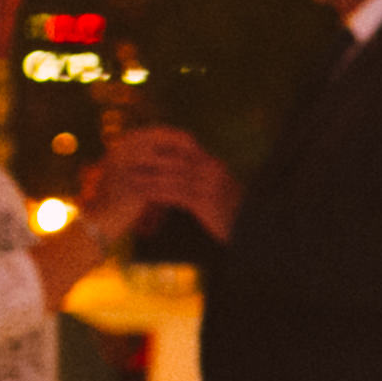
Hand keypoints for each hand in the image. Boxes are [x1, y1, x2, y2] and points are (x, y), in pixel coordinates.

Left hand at [106, 126, 238, 240]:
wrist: (253, 230)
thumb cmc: (232, 214)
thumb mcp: (218, 192)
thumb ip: (201, 181)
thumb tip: (181, 177)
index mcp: (214, 164)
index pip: (183, 150)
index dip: (160, 151)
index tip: (138, 151)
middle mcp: (212, 170)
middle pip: (175, 160)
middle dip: (150, 160)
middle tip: (127, 160)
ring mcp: (209, 185)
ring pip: (172, 176)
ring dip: (148, 177)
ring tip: (129, 178)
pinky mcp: (205, 202)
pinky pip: (176, 194)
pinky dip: (157, 193)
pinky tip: (143, 195)